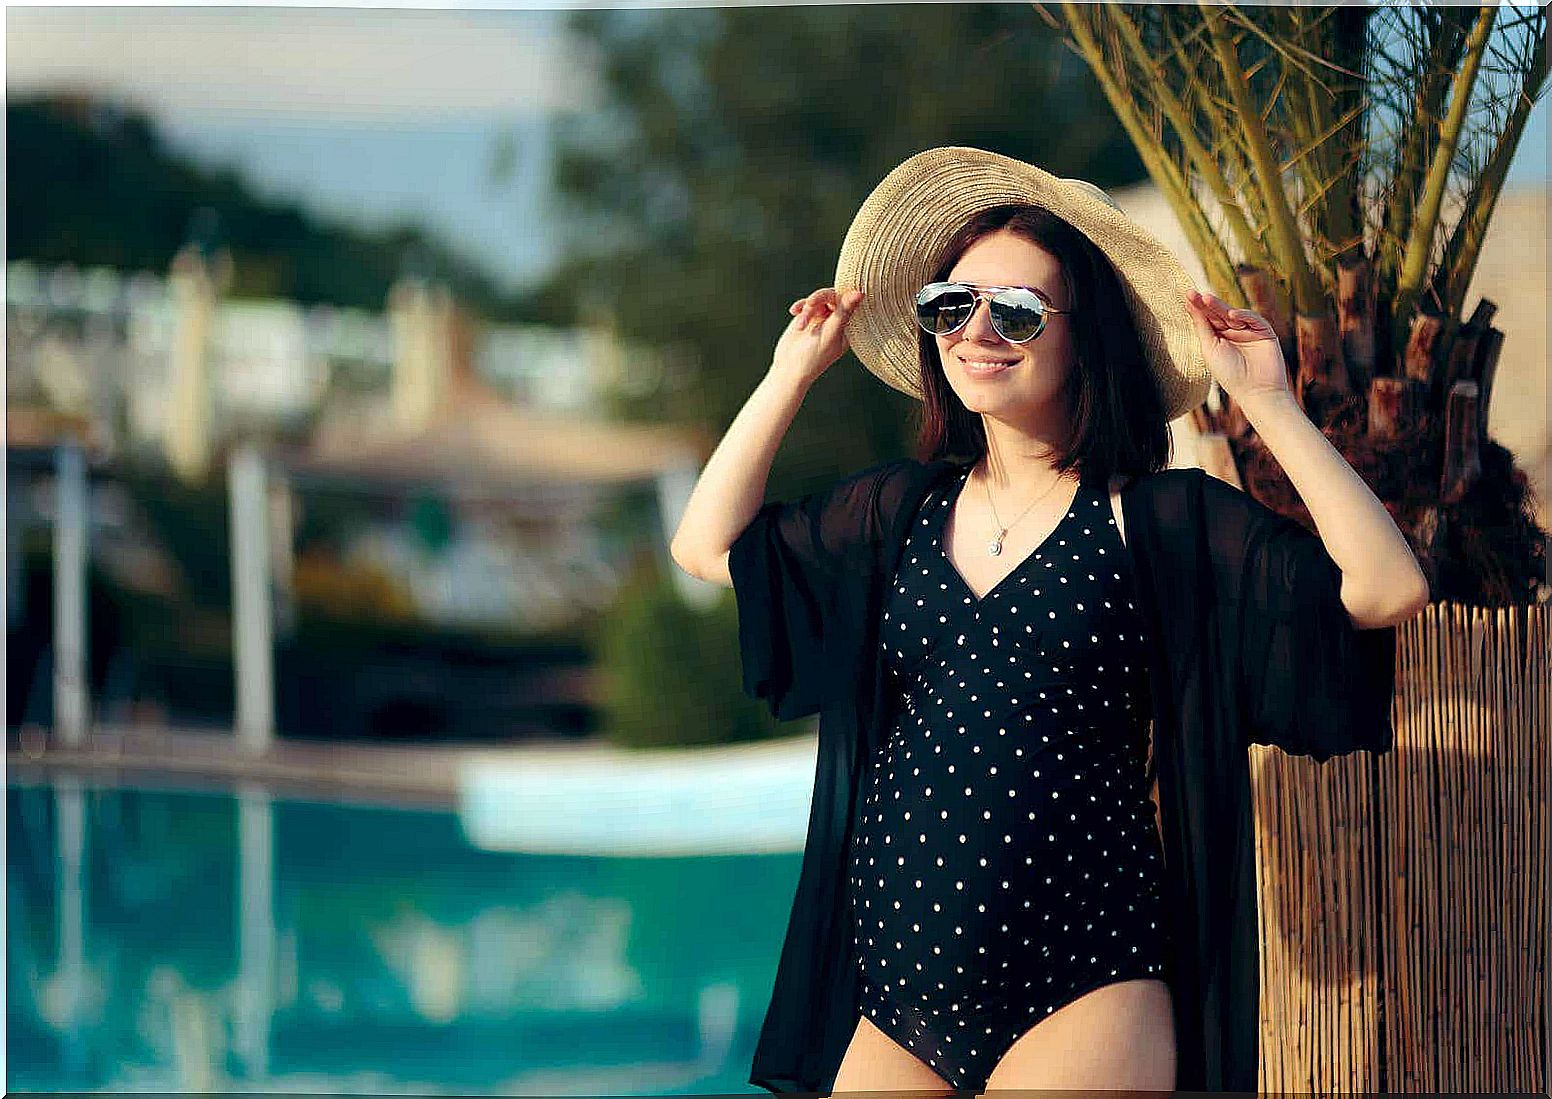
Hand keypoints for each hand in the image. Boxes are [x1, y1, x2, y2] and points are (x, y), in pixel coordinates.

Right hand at [770, 287, 864, 384]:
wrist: (789, 368)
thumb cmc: (813, 356)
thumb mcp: (830, 333)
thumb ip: (844, 312)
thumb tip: (860, 292)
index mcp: (848, 327)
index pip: (849, 303)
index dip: (840, 296)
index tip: (832, 298)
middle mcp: (837, 322)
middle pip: (833, 297)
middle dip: (819, 300)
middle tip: (809, 304)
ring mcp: (823, 319)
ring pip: (818, 299)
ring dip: (807, 310)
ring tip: (800, 326)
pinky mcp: (808, 317)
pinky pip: (807, 303)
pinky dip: (800, 307)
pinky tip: (793, 312)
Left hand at [1184, 289, 1291, 404]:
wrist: (1256, 391)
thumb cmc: (1230, 374)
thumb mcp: (1210, 349)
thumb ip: (1202, 327)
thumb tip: (1191, 306)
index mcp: (1218, 338)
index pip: (1207, 319)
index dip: (1198, 308)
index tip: (1187, 295)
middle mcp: (1233, 333)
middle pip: (1218, 314)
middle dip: (1207, 304)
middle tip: (1194, 293)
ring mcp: (1249, 331)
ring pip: (1234, 314)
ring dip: (1221, 306)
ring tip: (1207, 299)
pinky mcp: (1265, 332)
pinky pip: (1254, 319)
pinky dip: (1243, 315)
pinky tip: (1231, 314)